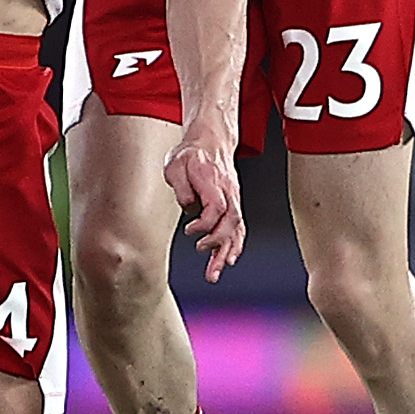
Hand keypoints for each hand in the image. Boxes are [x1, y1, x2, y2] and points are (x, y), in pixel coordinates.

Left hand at [164, 133, 245, 281]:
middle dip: (219, 244)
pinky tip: (228, 260)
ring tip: (215, 272)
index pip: (216, 207)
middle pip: (231, 221)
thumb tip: (189, 208)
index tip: (190, 231)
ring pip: (236, 228)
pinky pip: (239, 227)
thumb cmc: (190, 153)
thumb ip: (181, 187)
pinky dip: (235, 245)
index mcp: (213, 180)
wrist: (210, 140)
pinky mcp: (233, 204)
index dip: (205, 223)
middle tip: (204, 257)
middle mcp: (228, 191)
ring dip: (226, 252)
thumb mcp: (175, 164)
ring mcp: (234, 198)